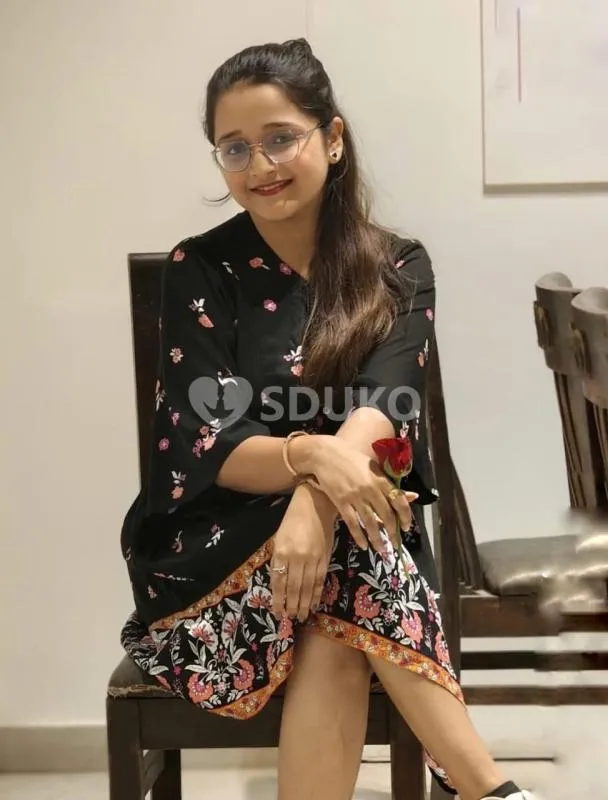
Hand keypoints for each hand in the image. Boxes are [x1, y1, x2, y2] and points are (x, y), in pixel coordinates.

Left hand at [270, 486, 335, 622]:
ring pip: (307, 587)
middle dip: (291, 605)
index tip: (277, 612)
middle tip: (290, 618)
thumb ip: (279, 559)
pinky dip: (317, 594)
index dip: (278, 599)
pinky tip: (314, 604)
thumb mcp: (279, 538)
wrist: (315, 505)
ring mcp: (312, 558)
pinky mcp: (324, 557)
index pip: (278, 581)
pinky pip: (320, 580)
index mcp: (281, 551)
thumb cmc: (293, 521)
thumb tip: (279, 583)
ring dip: (304, 604)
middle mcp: (296, 557)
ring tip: (301, 616)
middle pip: (293, 588)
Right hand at [289, 434, 415, 553]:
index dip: (405, 516)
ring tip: (381, 550)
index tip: (406, 527)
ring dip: (377, 539)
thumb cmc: (352, 459)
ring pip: (370, 523)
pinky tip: (363, 545)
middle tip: (395, 544)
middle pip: (386, 515)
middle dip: (392, 532)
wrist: (325, 455)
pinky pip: (353, 523)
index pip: (399, 501)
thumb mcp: (373, 467)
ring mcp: (355, 497)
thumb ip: (390, 483)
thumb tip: (412, 496)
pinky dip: (359, 536)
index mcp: (380, 479)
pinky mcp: (341, 502)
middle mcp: (370, 489)